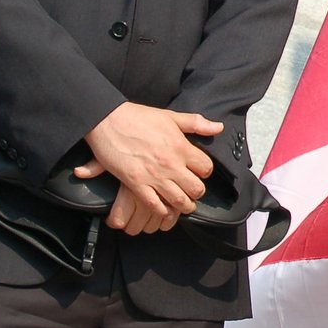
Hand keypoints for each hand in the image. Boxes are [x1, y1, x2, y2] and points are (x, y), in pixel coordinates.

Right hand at [80, 102, 222, 230]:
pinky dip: (163, 211)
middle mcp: (170, 164)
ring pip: (179, 200)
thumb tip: (219, 127)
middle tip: (193, 192)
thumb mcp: (171, 116)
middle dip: (197, 192)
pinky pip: (155, 205)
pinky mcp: (136, 184)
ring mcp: (153, 176)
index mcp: (181, 147)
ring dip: (184, 205)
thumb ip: (196, 123)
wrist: (108, 121)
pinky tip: (164, 209)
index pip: (206, 167)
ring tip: (184, 205)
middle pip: (196, 188)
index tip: (200, 172)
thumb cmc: (139, 117)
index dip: (206, 171)